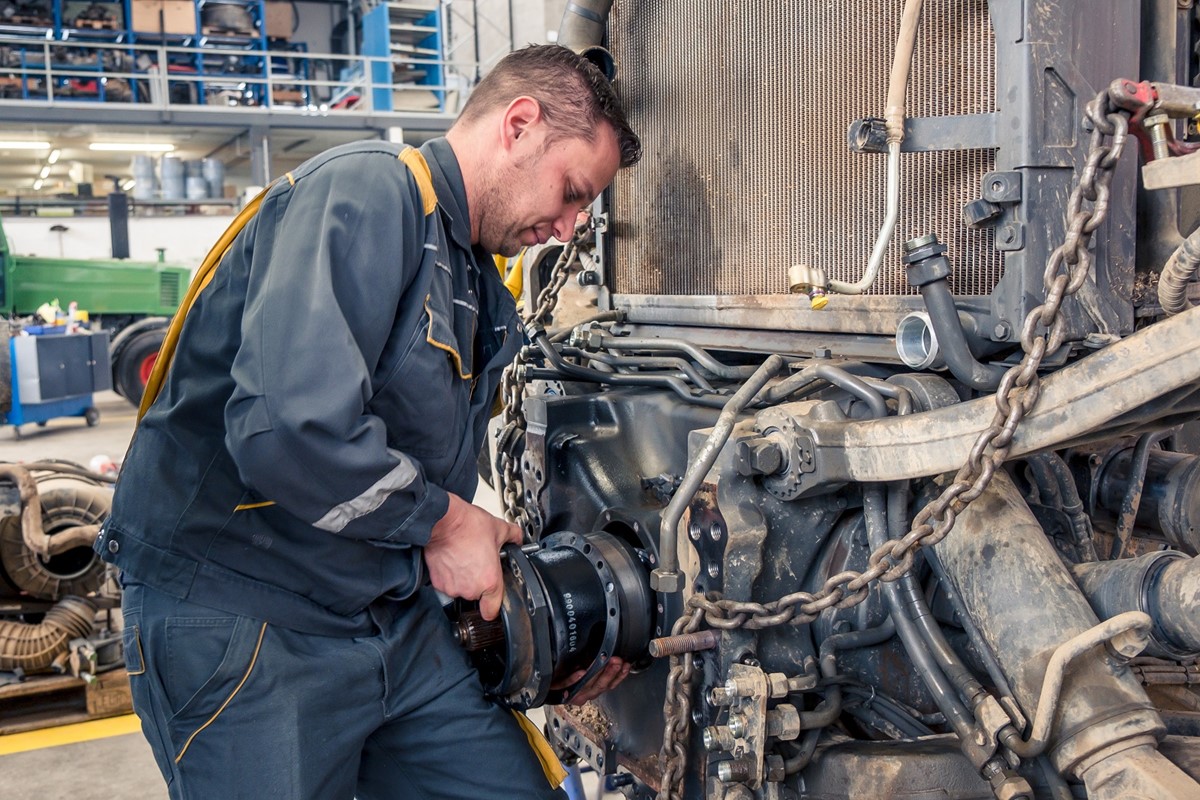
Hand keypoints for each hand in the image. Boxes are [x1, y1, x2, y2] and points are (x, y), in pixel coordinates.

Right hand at [425, 493, 521, 619]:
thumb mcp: (499, 528)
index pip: (492, 611)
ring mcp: (452, 587)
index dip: (494, 607)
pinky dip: (450, 575)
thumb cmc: (468, 526)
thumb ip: (514, 537)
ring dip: (463, 579)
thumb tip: (518, 540)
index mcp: (489, 581)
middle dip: (478, 582)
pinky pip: (447, 584)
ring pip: (461, 589)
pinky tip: (454, 560)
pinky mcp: (438, 583)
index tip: (493, 601)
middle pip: (477, 595)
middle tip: (479, 563)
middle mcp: (470, 589)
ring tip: (465, 559)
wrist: (442, 521)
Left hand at [554, 657, 631, 705]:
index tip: (626, 665)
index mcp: (594, 689)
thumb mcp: (586, 665)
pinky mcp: (559, 690)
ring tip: (604, 661)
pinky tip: (581, 672)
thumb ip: (598, 662)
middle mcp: (585, 694)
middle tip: (617, 660)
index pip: (610, 684)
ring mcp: (573, 694)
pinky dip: (574, 679)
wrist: (549, 681)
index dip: (619, 675)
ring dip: (596, 673)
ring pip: (586, 686)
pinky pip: (566, 684)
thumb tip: (610, 649)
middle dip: (610, 672)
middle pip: (600, 686)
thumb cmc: (568, 672)